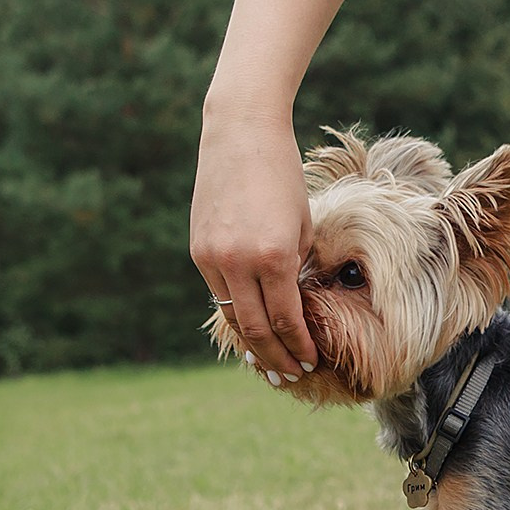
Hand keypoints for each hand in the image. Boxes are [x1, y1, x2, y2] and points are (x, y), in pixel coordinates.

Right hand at [190, 112, 318, 381]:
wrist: (240, 132)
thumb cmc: (283, 173)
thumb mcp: (303, 222)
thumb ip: (297, 265)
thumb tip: (293, 301)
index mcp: (275, 254)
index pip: (287, 318)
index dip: (300, 345)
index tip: (312, 361)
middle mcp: (238, 261)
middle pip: (256, 328)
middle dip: (276, 357)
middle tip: (292, 376)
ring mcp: (212, 256)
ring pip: (232, 315)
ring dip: (252, 343)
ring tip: (268, 363)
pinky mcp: (198, 248)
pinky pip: (218, 292)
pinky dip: (234, 312)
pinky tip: (248, 326)